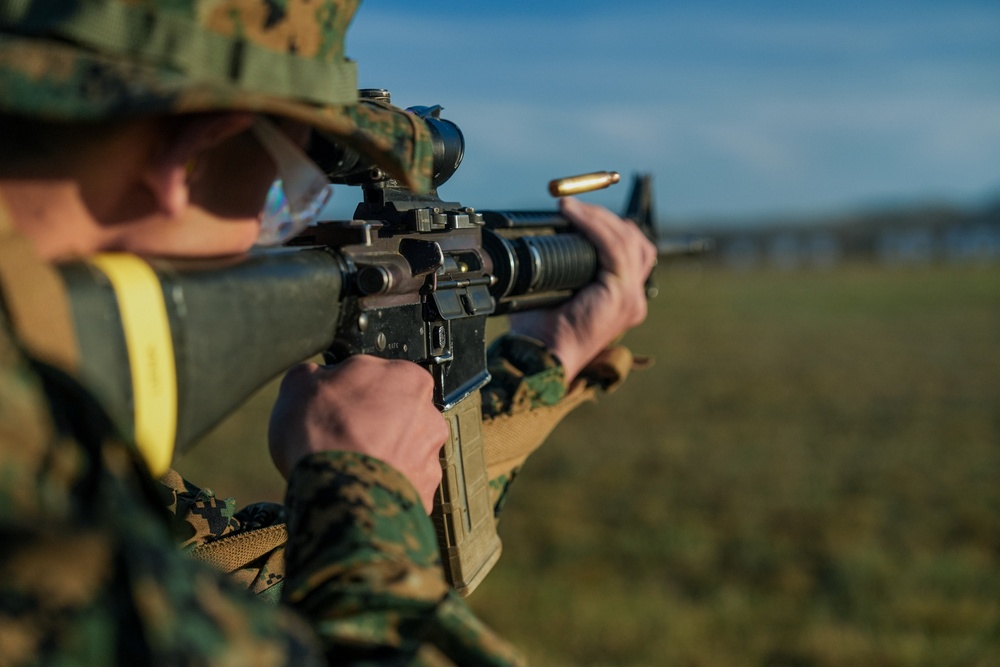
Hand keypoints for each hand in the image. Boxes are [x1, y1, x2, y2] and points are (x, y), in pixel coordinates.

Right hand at [268, 356, 447, 512]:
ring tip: (347, 466)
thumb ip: (315, 374)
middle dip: (373, 424)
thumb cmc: (324, 435)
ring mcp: (429, 458)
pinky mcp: (424, 493)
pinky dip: (384, 486)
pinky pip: (402, 485)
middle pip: (398, 414)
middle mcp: (429, 416)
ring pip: (403, 451)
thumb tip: (314, 377)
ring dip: (381, 455)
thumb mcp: (299, 384)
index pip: (384, 376)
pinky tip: (359, 486)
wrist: (338, 494)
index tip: (338, 401)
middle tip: (340, 435)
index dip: (356, 390)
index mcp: (408, 378)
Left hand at [507, 196, 656, 380]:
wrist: (541, 358)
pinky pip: (614, 247)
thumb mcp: (555, 292)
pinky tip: (573, 213)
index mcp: (623, 300)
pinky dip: (594, 224)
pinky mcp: (620, 294)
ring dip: (599, 217)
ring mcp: (630, 297)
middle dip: (606, 218)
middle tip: (574, 206)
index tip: (581, 212)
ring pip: (626, 240)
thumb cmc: (542, 332)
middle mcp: (634, 299)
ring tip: (572, 207)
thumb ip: (558, 269)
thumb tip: (540, 237)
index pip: (633, 252)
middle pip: (635, 241)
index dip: (611, 228)